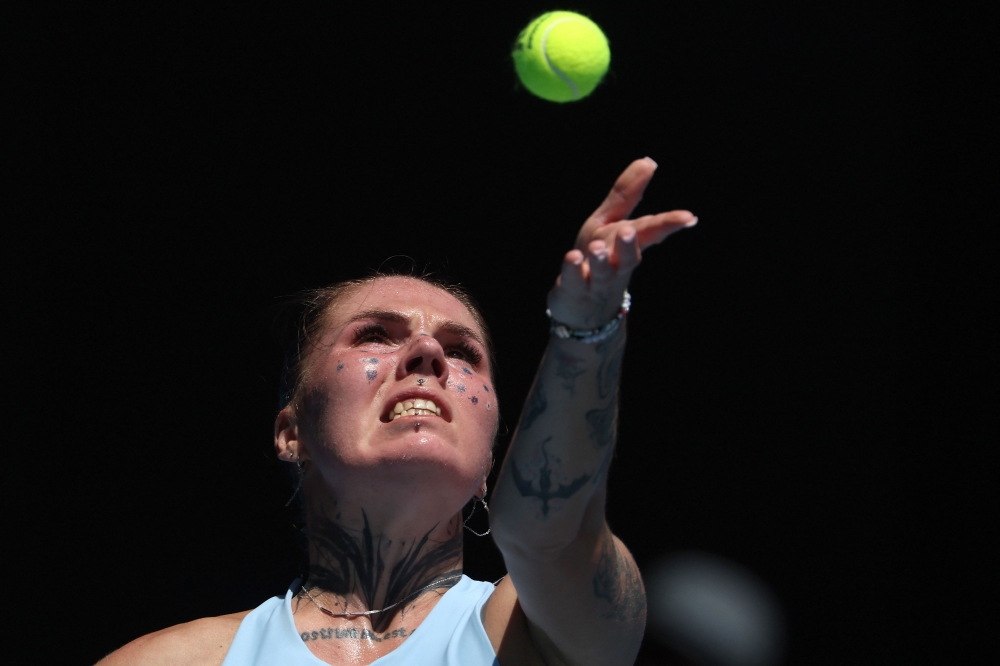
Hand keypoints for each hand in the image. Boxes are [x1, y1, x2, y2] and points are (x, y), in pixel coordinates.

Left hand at [547, 158, 696, 327]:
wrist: (582, 308)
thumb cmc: (599, 257)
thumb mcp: (610, 223)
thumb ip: (628, 194)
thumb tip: (649, 160)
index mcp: (627, 244)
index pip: (650, 232)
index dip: (669, 224)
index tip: (689, 218)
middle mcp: (615, 264)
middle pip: (627, 257)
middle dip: (629, 246)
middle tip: (630, 232)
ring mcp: (595, 281)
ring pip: (601, 273)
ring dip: (599, 260)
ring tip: (596, 248)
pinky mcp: (573, 290)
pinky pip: (573, 281)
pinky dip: (573, 271)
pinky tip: (572, 259)